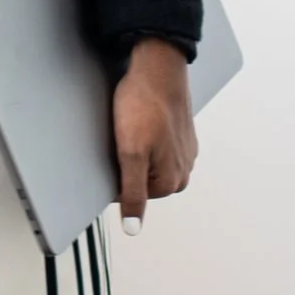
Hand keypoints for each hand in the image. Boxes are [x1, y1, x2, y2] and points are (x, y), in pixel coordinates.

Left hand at [113, 36, 196, 232]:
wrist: (158, 66)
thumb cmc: (144, 105)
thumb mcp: (130, 153)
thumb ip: (132, 193)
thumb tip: (133, 228)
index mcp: (172, 182)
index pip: (131, 196)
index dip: (114, 176)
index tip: (110, 156)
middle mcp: (183, 170)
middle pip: (142, 181)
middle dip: (127, 164)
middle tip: (120, 139)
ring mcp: (184, 150)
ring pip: (149, 162)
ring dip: (137, 149)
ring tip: (130, 127)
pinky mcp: (181, 133)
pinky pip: (157, 144)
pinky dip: (145, 136)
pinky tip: (139, 120)